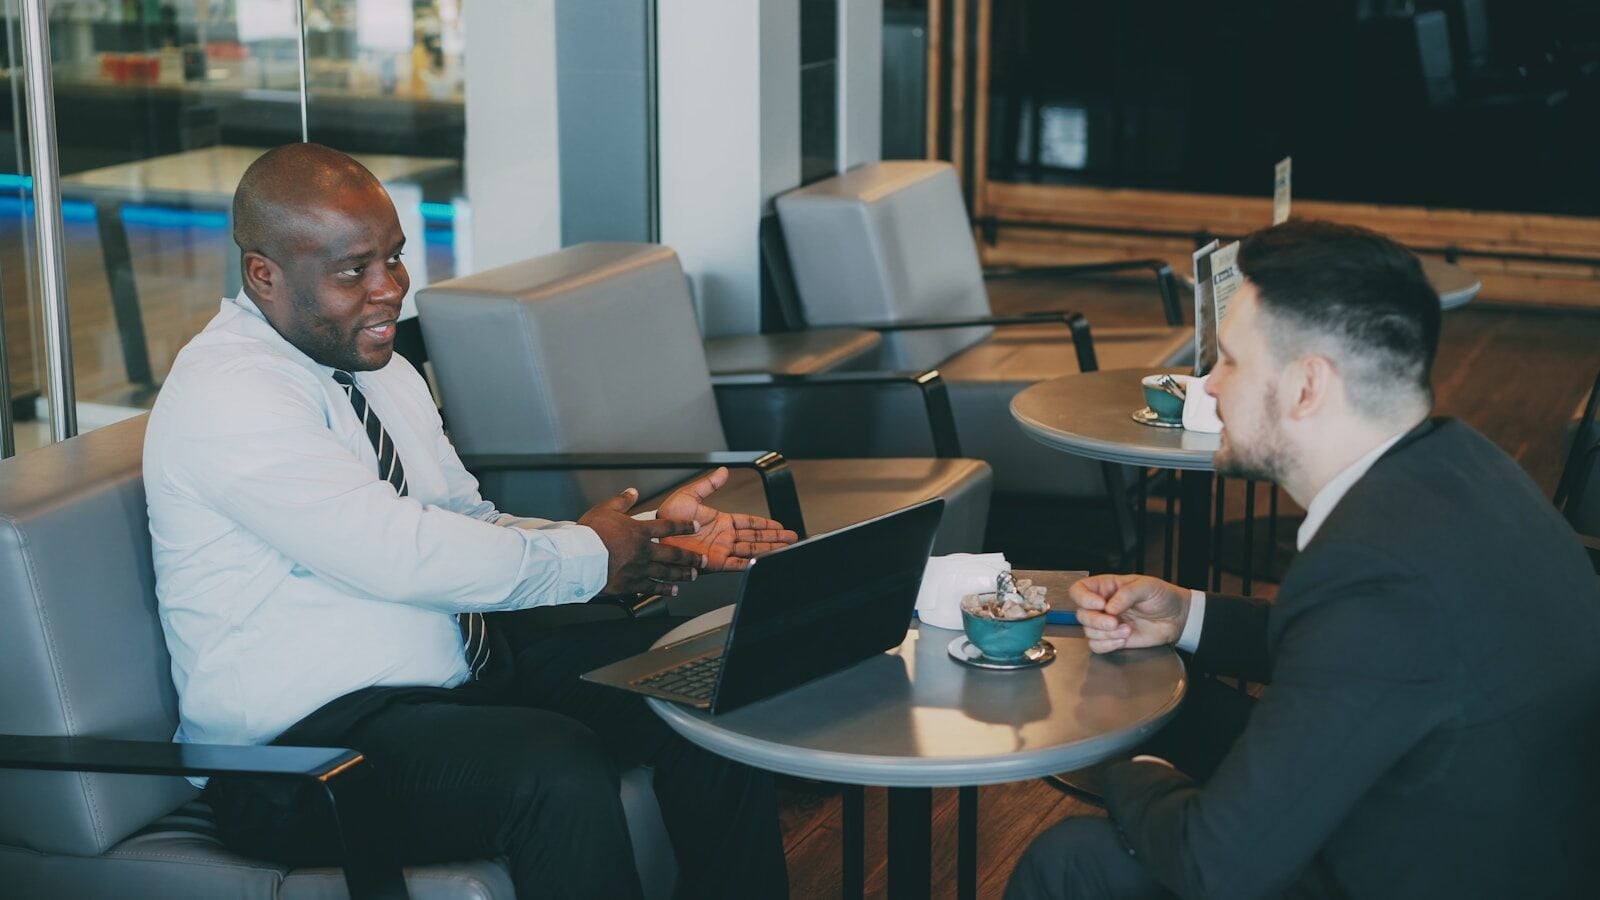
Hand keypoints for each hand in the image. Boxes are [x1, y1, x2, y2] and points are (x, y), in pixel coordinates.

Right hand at [578, 488, 704, 595]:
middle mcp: (644, 550)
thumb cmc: (589, 534)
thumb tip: (632, 492)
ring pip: (667, 572)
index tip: (695, 527)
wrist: (579, 558)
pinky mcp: (631, 584)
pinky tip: (672, 592)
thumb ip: (622, 501)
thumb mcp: (605, 510)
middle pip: (674, 553)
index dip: (684, 526)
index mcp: (639, 531)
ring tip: (692, 576)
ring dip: (682, 574)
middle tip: (702, 559)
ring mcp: (639, 569)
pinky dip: (664, 590)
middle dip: (691, 557)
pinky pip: (652, 588)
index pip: (668, 526)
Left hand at [656, 467, 799, 570]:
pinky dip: (750, 564)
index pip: (749, 523)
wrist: (654, 536)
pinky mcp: (714, 562)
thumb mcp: (690, 495)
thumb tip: (723, 472)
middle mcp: (724, 537)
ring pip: (751, 551)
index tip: (780, 525)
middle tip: (792, 539)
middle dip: (775, 538)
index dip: (765, 524)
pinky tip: (763, 563)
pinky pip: (736, 564)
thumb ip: (709, 484)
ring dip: (769, 550)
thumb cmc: (666, 518)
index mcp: (721, 521)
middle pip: (756, 538)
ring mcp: (720, 550)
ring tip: (785, 549)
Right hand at [1070, 574, 1189, 653]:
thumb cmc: (1161, 596)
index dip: (1083, 598)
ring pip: (1088, 631)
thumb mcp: (1146, 586)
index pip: (1079, 590)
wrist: (1176, 617)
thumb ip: (1126, 594)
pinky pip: (1096, 646)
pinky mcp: (1113, 639)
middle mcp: (1101, 605)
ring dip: (1106, 634)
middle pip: (1081, 614)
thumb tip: (1109, 607)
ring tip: (1127, 630)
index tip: (1100, 604)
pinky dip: (1107, 645)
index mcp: (1105, 587)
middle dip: (1097, 621)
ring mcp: (1106, 623)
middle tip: (1115, 622)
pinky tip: (1123, 640)